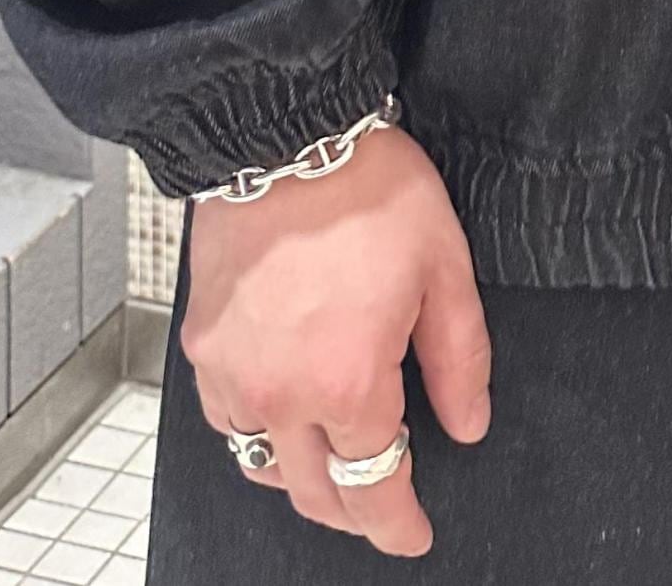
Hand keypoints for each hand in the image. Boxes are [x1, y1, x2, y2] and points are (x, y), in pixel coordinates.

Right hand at [180, 122, 491, 555]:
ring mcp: (233, 372)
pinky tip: (282, 413)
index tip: (414, 535)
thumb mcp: (444, 267)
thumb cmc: (370, 189)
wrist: (285, 135)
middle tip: (382, 509)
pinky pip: (225, 418)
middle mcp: (282, 393)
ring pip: (262, 462)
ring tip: (334, 465)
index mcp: (349, 382)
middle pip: (316, 492)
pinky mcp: (202, 344)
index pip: (377, 485)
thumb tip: (468, 426)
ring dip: (301, 477)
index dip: (398, 523)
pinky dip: (256, 431)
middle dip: (354, 513)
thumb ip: (459, 358)